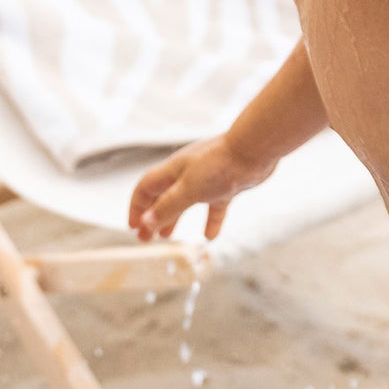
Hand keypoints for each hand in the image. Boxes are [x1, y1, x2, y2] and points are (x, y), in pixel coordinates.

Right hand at [128, 134, 276, 242]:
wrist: (255, 150)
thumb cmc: (220, 165)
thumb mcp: (189, 190)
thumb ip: (168, 207)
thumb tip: (145, 223)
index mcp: (172, 171)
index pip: (145, 189)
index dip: (137, 208)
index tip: (134, 228)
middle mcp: (186, 173)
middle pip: (162, 197)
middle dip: (152, 217)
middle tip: (146, 238)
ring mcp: (206, 179)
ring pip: (184, 202)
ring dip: (174, 219)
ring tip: (167, 236)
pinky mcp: (225, 185)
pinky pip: (214, 206)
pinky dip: (210, 221)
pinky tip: (210, 236)